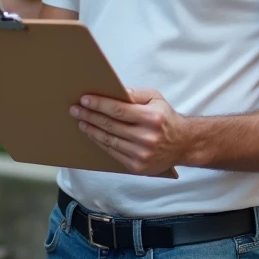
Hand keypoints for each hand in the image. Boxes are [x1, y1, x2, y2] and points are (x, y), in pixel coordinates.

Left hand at [71, 88, 192, 175]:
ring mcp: (141, 154)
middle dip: (90, 116)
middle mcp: (147, 137)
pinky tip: (93, 135)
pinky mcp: (137, 167)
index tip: (85, 100)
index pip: (119, 110)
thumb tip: (114, 92)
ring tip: (81, 122)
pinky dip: (100, 143)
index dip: (99, 105)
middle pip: (110, 126)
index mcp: (152, 118)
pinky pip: (113, 153)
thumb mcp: (156, 98)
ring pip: (109, 140)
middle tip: (75, 110)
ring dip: (91, 130)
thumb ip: (136, 94)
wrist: (183, 144)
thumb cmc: (166, 118)